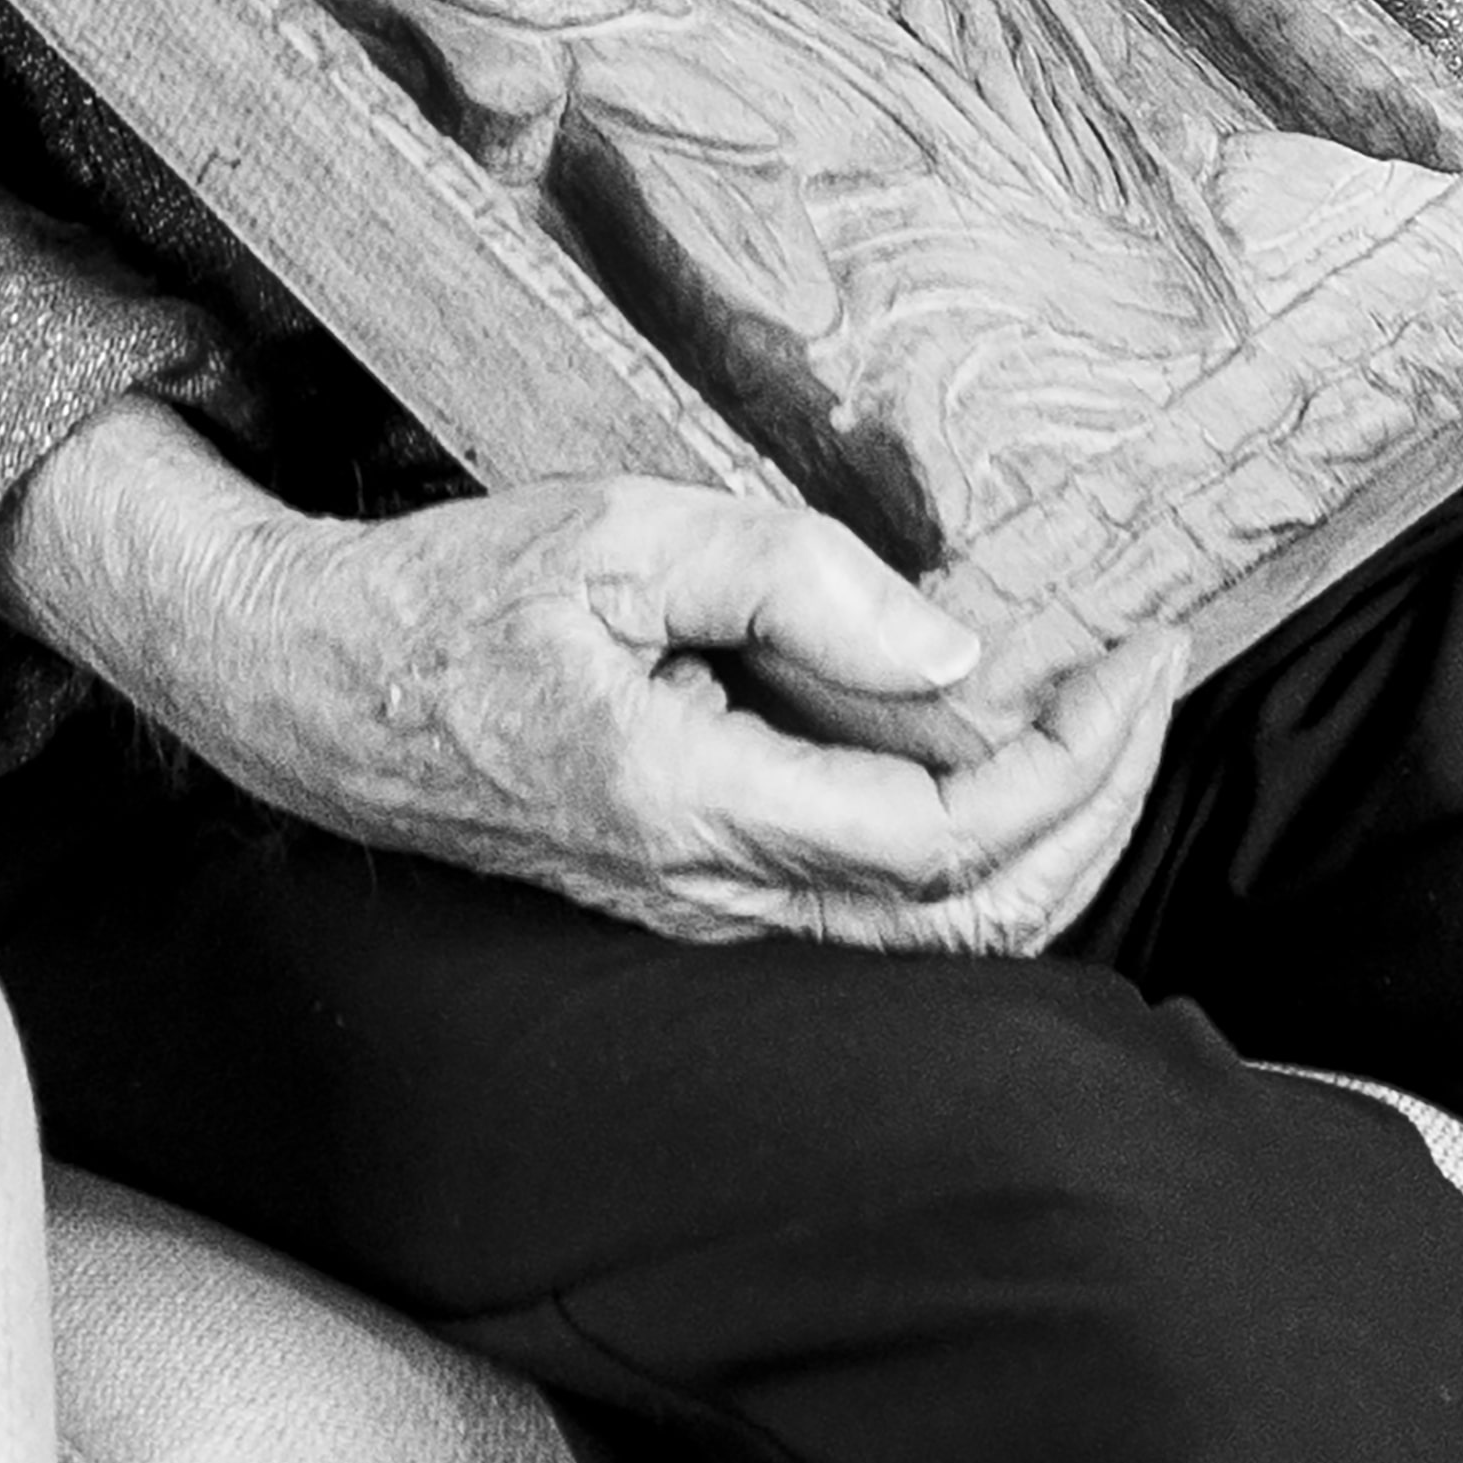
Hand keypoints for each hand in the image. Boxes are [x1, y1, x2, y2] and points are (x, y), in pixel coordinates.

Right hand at [0, 403, 1175, 954]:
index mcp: (690, 806)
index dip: (1068, 758)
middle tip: (1152, 676)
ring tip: (1106, 705)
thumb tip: (951, 655)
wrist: (310, 688)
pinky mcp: (695, 889)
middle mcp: (710, 896)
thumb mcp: (613, 531)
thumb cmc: (447, 596)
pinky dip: (971, 839)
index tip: (1133, 645)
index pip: (942, 838)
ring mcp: (703, 910)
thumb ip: (786, 579)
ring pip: (927, 931)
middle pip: (966, 920)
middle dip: (1096, 807)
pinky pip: (870, 904)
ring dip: (1046, 831)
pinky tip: (997, 741)